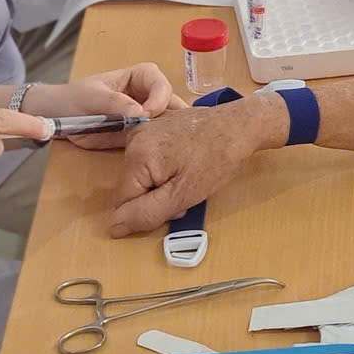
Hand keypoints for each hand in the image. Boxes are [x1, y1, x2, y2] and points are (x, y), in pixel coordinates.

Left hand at [24, 64, 186, 149]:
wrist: (54, 118)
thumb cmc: (71, 99)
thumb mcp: (91, 97)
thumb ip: (115, 103)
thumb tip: (140, 112)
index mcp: (138, 77)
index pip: (160, 83)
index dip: (159, 97)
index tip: (147, 113)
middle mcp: (146, 96)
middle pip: (171, 104)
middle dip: (174, 118)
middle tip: (167, 134)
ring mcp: (144, 116)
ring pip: (168, 123)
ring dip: (169, 134)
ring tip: (168, 146)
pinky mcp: (138, 135)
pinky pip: (154, 140)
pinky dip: (159, 147)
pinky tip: (158, 154)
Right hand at [109, 95, 287, 235]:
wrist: (240, 125)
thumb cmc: (217, 160)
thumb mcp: (183, 195)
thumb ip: (146, 213)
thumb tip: (112, 227)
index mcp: (136, 156)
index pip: (123, 202)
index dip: (148, 210)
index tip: (176, 203)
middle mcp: (133, 138)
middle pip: (133, 187)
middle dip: (157, 197)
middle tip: (187, 191)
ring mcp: (145, 130)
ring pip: (143, 175)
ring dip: (163, 185)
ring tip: (190, 177)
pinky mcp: (156, 127)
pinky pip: (151, 160)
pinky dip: (167, 169)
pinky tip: (187, 165)